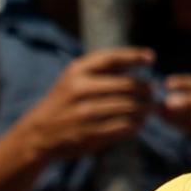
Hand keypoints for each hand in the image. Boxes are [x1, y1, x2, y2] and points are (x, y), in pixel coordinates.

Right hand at [19, 47, 154, 161]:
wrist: (38, 134)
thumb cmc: (62, 103)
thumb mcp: (73, 79)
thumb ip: (99, 70)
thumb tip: (135, 61)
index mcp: (77, 71)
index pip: (112, 58)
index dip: (135, 56)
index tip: (151, 59)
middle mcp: (80, 90)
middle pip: (126, 85)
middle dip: (144, 89)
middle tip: (152, 93)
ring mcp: (84, 114)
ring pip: (126, 107)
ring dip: (142, 109)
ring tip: (148, 110)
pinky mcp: (88, 134)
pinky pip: (120, 127)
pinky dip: (133, 126)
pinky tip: (137, 125)